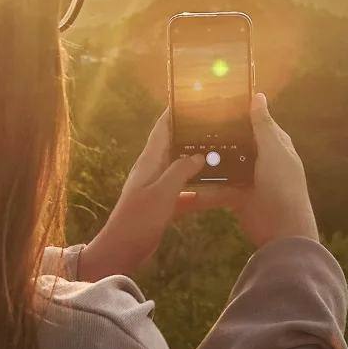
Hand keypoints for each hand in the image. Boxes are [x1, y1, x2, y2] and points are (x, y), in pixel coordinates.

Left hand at [76, 111, 205, 281]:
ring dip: (201, 163)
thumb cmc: (138, 219)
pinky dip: (201, 190)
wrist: (122, 251)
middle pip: (176, 146)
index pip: (162, 128)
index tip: (193, 98)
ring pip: (184, 169)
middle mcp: (154, 170)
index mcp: (149, 161)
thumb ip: (180, 171)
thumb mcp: (162, 193)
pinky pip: (187, 192)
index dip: (175, 112)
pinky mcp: (164, 204)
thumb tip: (200, 155)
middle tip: (218, 125)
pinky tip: (221, 190)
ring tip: (225, 153)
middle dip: (194, 135)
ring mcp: (159, 187)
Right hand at [192, 92, 318, 248]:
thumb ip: (263, 126)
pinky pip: (217, 186)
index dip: (238, 111)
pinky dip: (204, 185)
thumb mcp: (273, 151)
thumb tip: (258, 96)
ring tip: (181, 145)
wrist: (282, 230)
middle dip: (217, 134)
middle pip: (236, 141)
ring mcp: (248, 177)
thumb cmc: (283, 185)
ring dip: (208, 158)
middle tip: (189, 122)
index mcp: (274, 144)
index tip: (213, 100)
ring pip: (224, 163)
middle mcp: (261, 157)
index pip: (255, 120)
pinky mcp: (236, 194)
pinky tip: (184, 176)